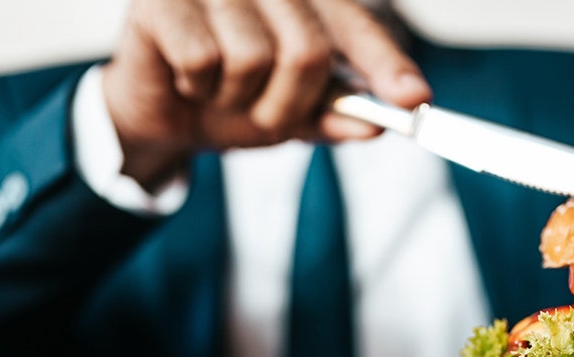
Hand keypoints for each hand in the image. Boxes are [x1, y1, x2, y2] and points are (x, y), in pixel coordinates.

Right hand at [100, 0, 431, 187]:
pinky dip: (198, 89)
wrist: (161, 112)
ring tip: (218, 92)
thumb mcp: (292, 114)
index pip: (355, 27)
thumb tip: (373, 126)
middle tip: (264, 117)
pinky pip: (203, 61)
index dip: (385, 64)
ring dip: (237, 100)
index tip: (412, 101)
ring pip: (253, 59)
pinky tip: (187, 80)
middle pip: (307, 50)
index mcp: (306, 0)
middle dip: (288, 105)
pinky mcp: (163, 2)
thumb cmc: (232, 100)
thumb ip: (333, 116)